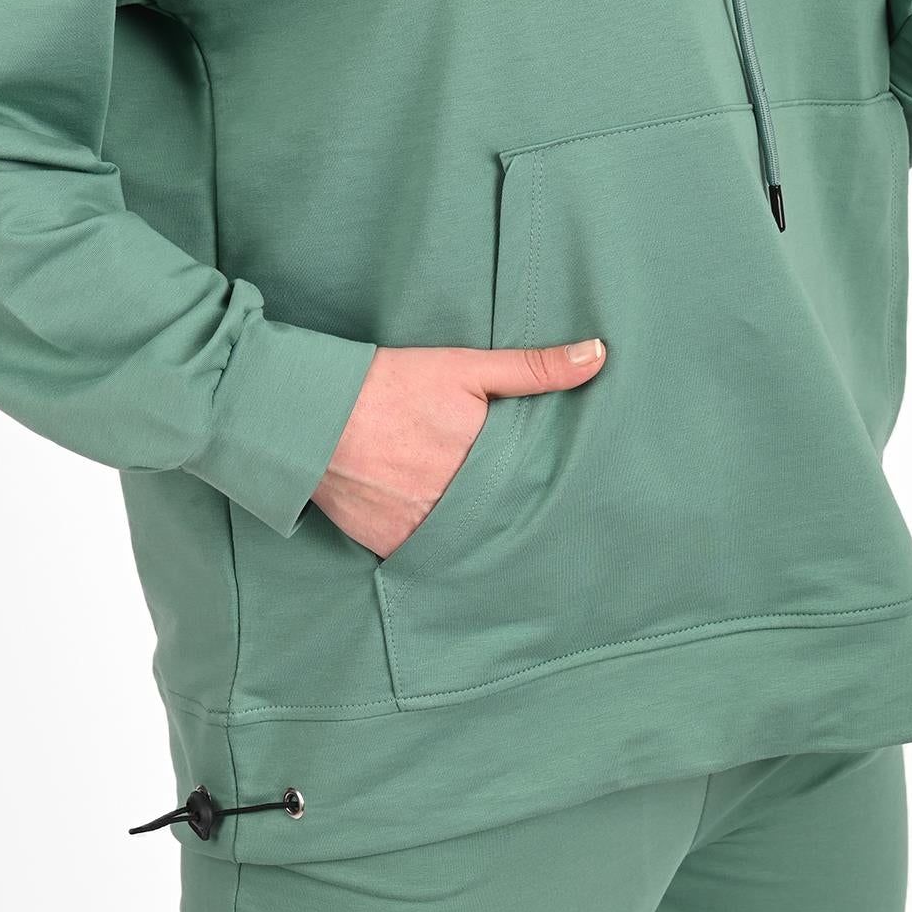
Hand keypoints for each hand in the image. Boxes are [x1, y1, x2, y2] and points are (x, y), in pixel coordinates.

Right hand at [313, 339, 606, 557]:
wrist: (313, 415)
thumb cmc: (391, 385)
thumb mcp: (465, 368)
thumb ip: (534, 368)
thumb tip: (598, 355)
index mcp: (487, 465)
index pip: (533, 489)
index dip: (544, 488)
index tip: (560, 491)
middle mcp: (459, 506)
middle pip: (501, 519)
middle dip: (512, 515)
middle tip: (529, 515)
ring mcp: (423, 532)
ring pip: (466, 543)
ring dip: (476, 535)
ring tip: (484, 523)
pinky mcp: (390, 547)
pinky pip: (426, 556)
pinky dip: (435, 546)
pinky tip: (442, 532)